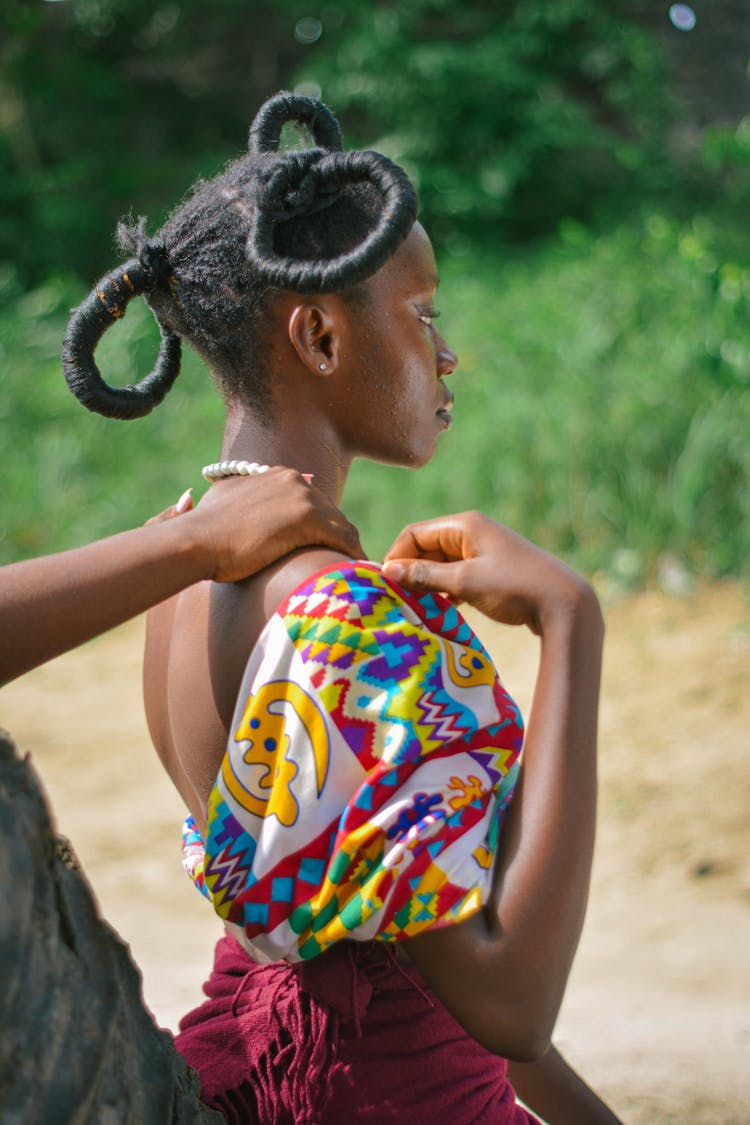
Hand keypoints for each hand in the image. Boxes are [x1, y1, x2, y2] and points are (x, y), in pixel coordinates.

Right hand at [185, 467, 361, 582]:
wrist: (196, 541)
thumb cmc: (204, 531)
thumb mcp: (226, 501)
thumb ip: (242, 498)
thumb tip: (233, 509)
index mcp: (278, 475)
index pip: (313, 502)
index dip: (321, 528)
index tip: (326, 549)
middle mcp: (294, 480)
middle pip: (331, 513)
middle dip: (338, 540)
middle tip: (346, 565)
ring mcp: (302, 497)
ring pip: (342, 526)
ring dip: (349, 551)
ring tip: (355, 575)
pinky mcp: (307, 519)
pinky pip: (344, 540)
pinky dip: (353, 557)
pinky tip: (356, 576)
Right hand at [382, 510, 596, 634]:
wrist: (564, 604)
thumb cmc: (514, 587)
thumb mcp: (464, 582)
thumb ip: (424, 576)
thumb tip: (387, 571)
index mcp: (465, 525)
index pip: (415, 534)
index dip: (395, 556)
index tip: (384, 584)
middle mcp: (473, 532)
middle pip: (427, 547)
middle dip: (410, 571)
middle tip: (397, 599)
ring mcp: (484, 551)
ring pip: (442, 564)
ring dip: (428, 583)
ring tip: (416, 606)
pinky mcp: (492, 570)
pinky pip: (458, 575)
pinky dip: (446, 590)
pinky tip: (442, 609)